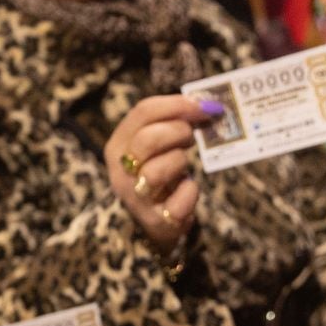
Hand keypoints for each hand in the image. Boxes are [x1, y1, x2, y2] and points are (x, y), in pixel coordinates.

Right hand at [105, 94, 216, 250]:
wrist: (155, 223)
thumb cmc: (158, 173)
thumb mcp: (154, 146)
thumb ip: (170, 123)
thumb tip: (207, 103)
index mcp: (118, 145)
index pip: (143, 111)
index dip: (177, 104)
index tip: (204, 106)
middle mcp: (121, 171)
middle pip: (148, 139)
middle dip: (178, 132)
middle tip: (191, 137)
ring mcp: (136, 197)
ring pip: (157, 171)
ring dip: (179, 162)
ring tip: (183, 166)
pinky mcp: (157, 220)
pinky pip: (180, 200)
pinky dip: (190, 191)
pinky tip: (187, 188)